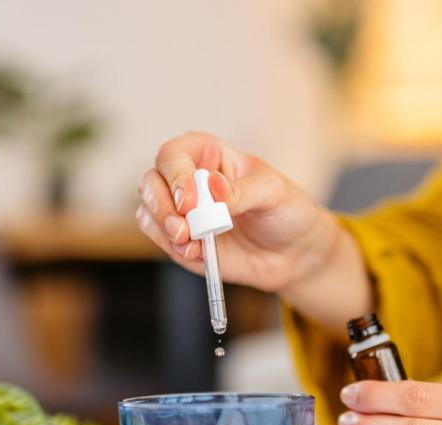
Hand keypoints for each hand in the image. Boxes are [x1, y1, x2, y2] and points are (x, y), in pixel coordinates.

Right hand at [136, 132, 337, 293]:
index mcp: (208, 154)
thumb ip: (242, 191)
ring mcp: (181, 211)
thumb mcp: (274, 193)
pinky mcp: (181, 240)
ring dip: (163, 229)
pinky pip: (159, 239)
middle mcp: (187, 179)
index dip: (176, 175)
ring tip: (192, 245)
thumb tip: (213, 186)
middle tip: (183, 229)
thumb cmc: (286, 211)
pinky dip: (172, 247)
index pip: (175, 154)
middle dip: (161, 206)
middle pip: (152, 181)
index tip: (189, 201)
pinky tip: (196, 254)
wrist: (293, 254)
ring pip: (148, 211)